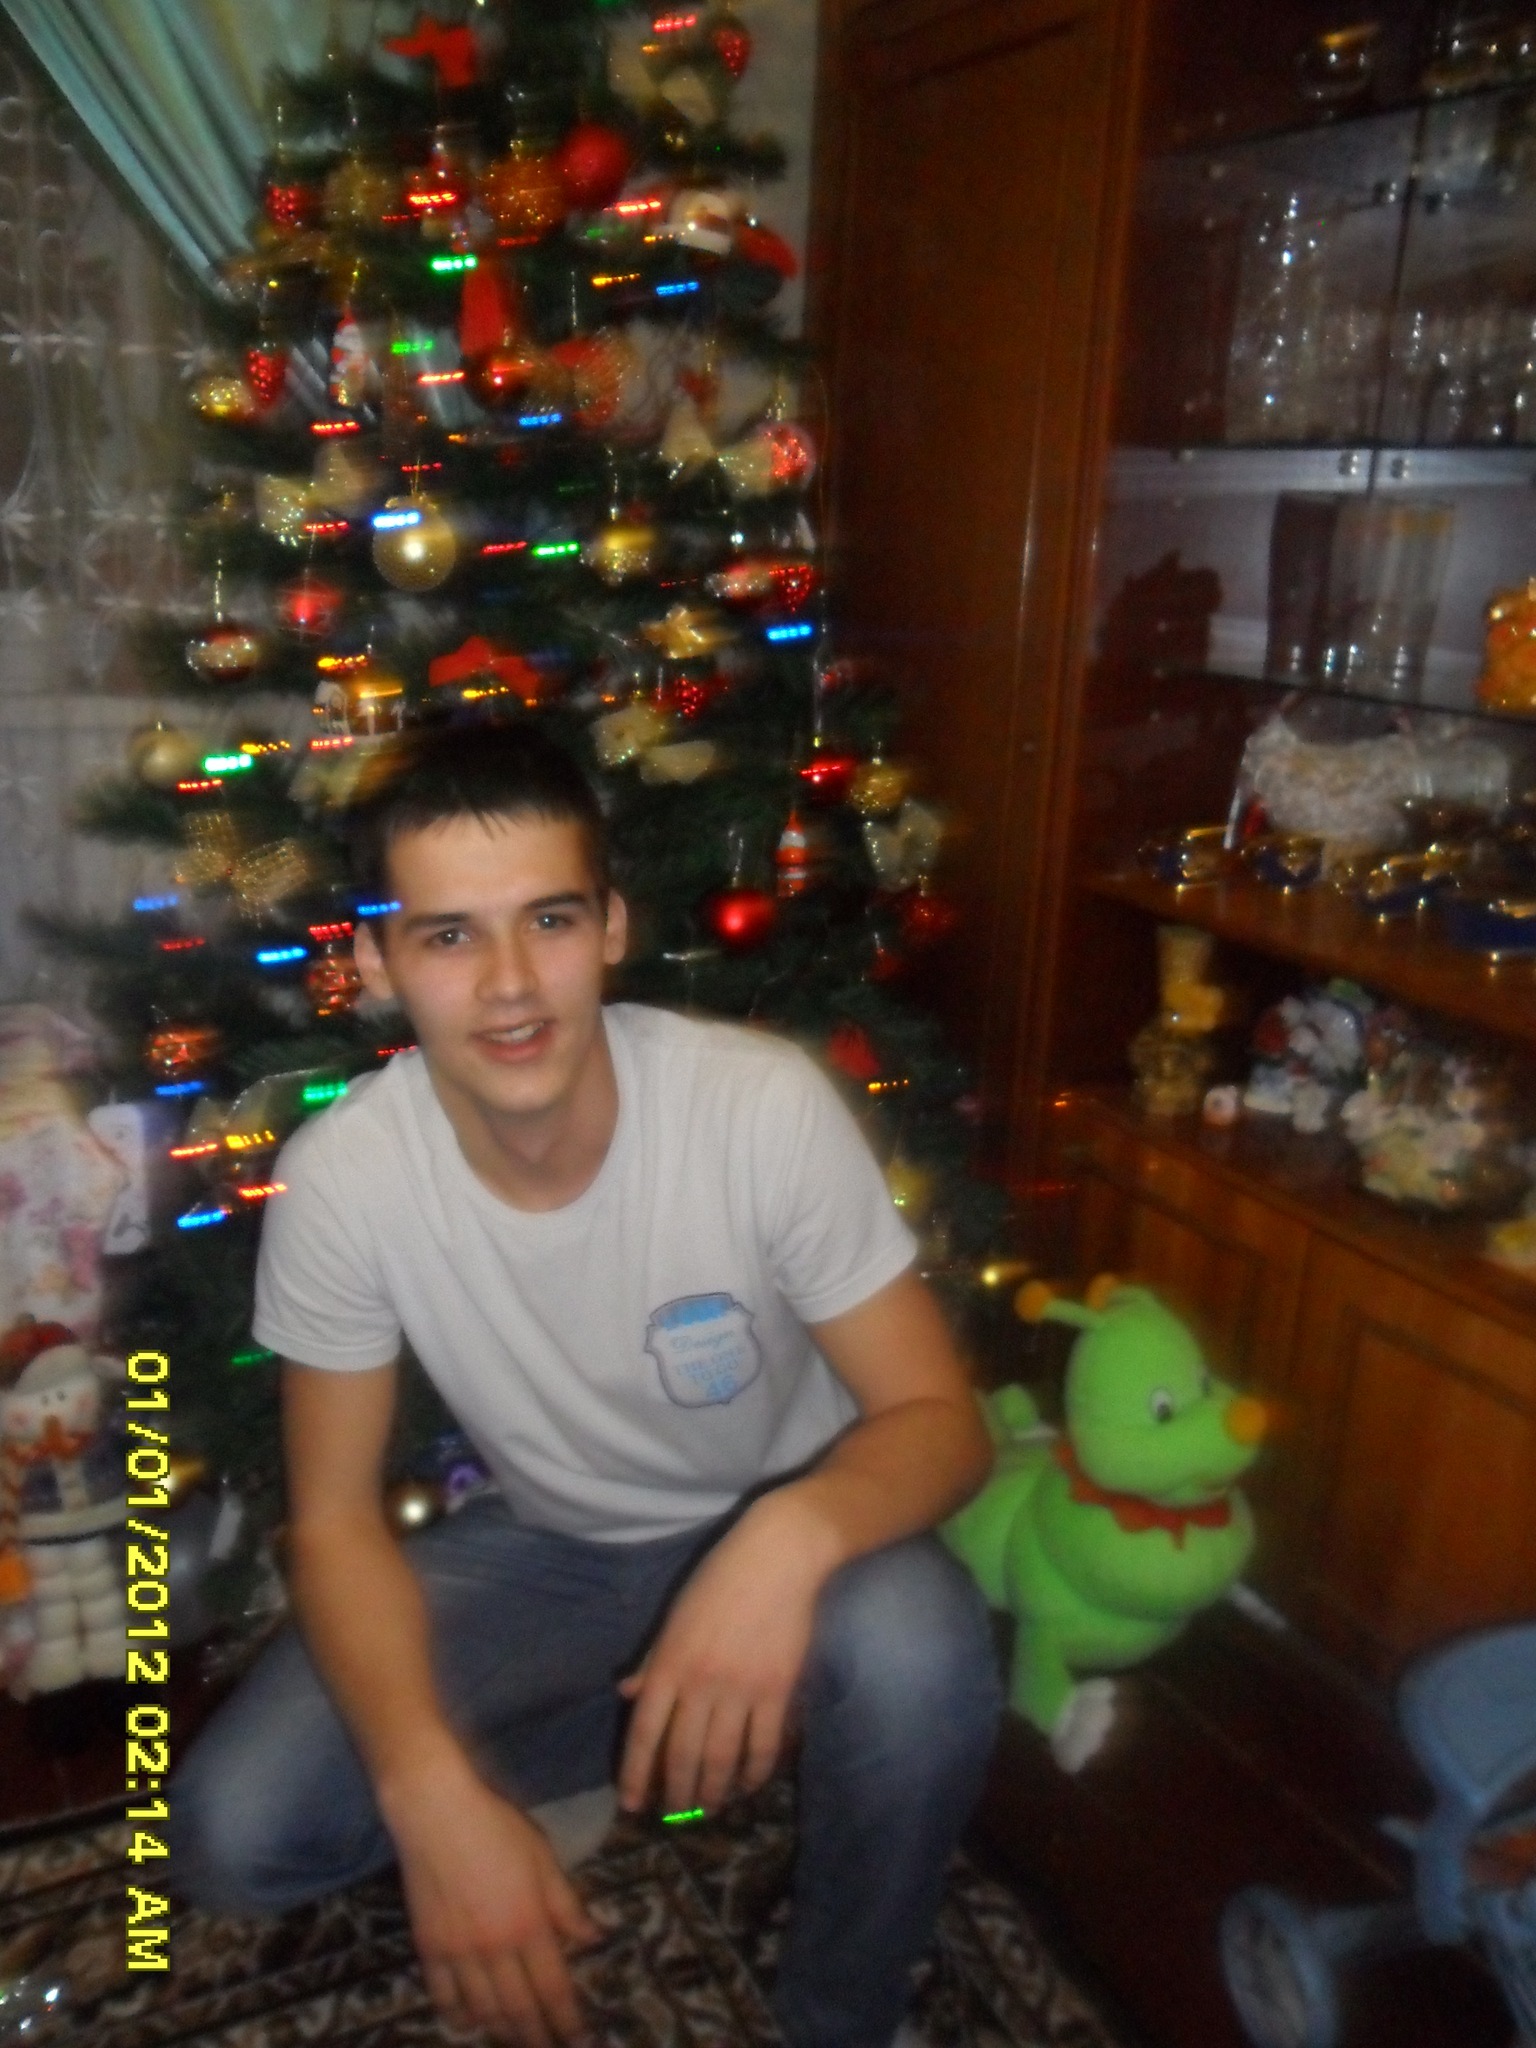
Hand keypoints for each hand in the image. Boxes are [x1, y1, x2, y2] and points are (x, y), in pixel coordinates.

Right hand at [381, 1753, 600, 2046]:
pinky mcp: (427, 1947)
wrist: (435, 1813)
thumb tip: (592, 1939)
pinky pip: (444, 1996)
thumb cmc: (497, 1827)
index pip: (554, 1988)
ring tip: (514, 2038)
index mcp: (529, 1925)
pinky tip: (468, 2022)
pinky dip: (458, 2015)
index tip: (580, 2040)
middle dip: (536, 2036)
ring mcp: (458, 1953)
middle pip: (518, 2008)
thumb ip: (566, 1905)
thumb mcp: (543, 1858)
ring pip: (482, 2010)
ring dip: (500, 2030)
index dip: (568, 2020)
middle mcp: (495, 1949)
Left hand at [616, 1488, 842, 1817]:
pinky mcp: (777, 1690)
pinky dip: (755, 1772)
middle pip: (683, 1753)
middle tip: (674, 1816)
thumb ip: (652, 1658)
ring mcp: (741, 1689)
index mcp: (670, 1662)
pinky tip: (748, 1785)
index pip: (645, 1730)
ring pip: (721, 1757)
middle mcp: (701, 1682)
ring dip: (712, 1791)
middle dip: (676, 1792)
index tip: (632, 1802)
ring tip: (708, 1810)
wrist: (777, 1558)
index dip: (636, 1771)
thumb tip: (626, 1692)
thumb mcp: (675, 1616)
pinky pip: (763, 1744)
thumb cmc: (719, 1579)